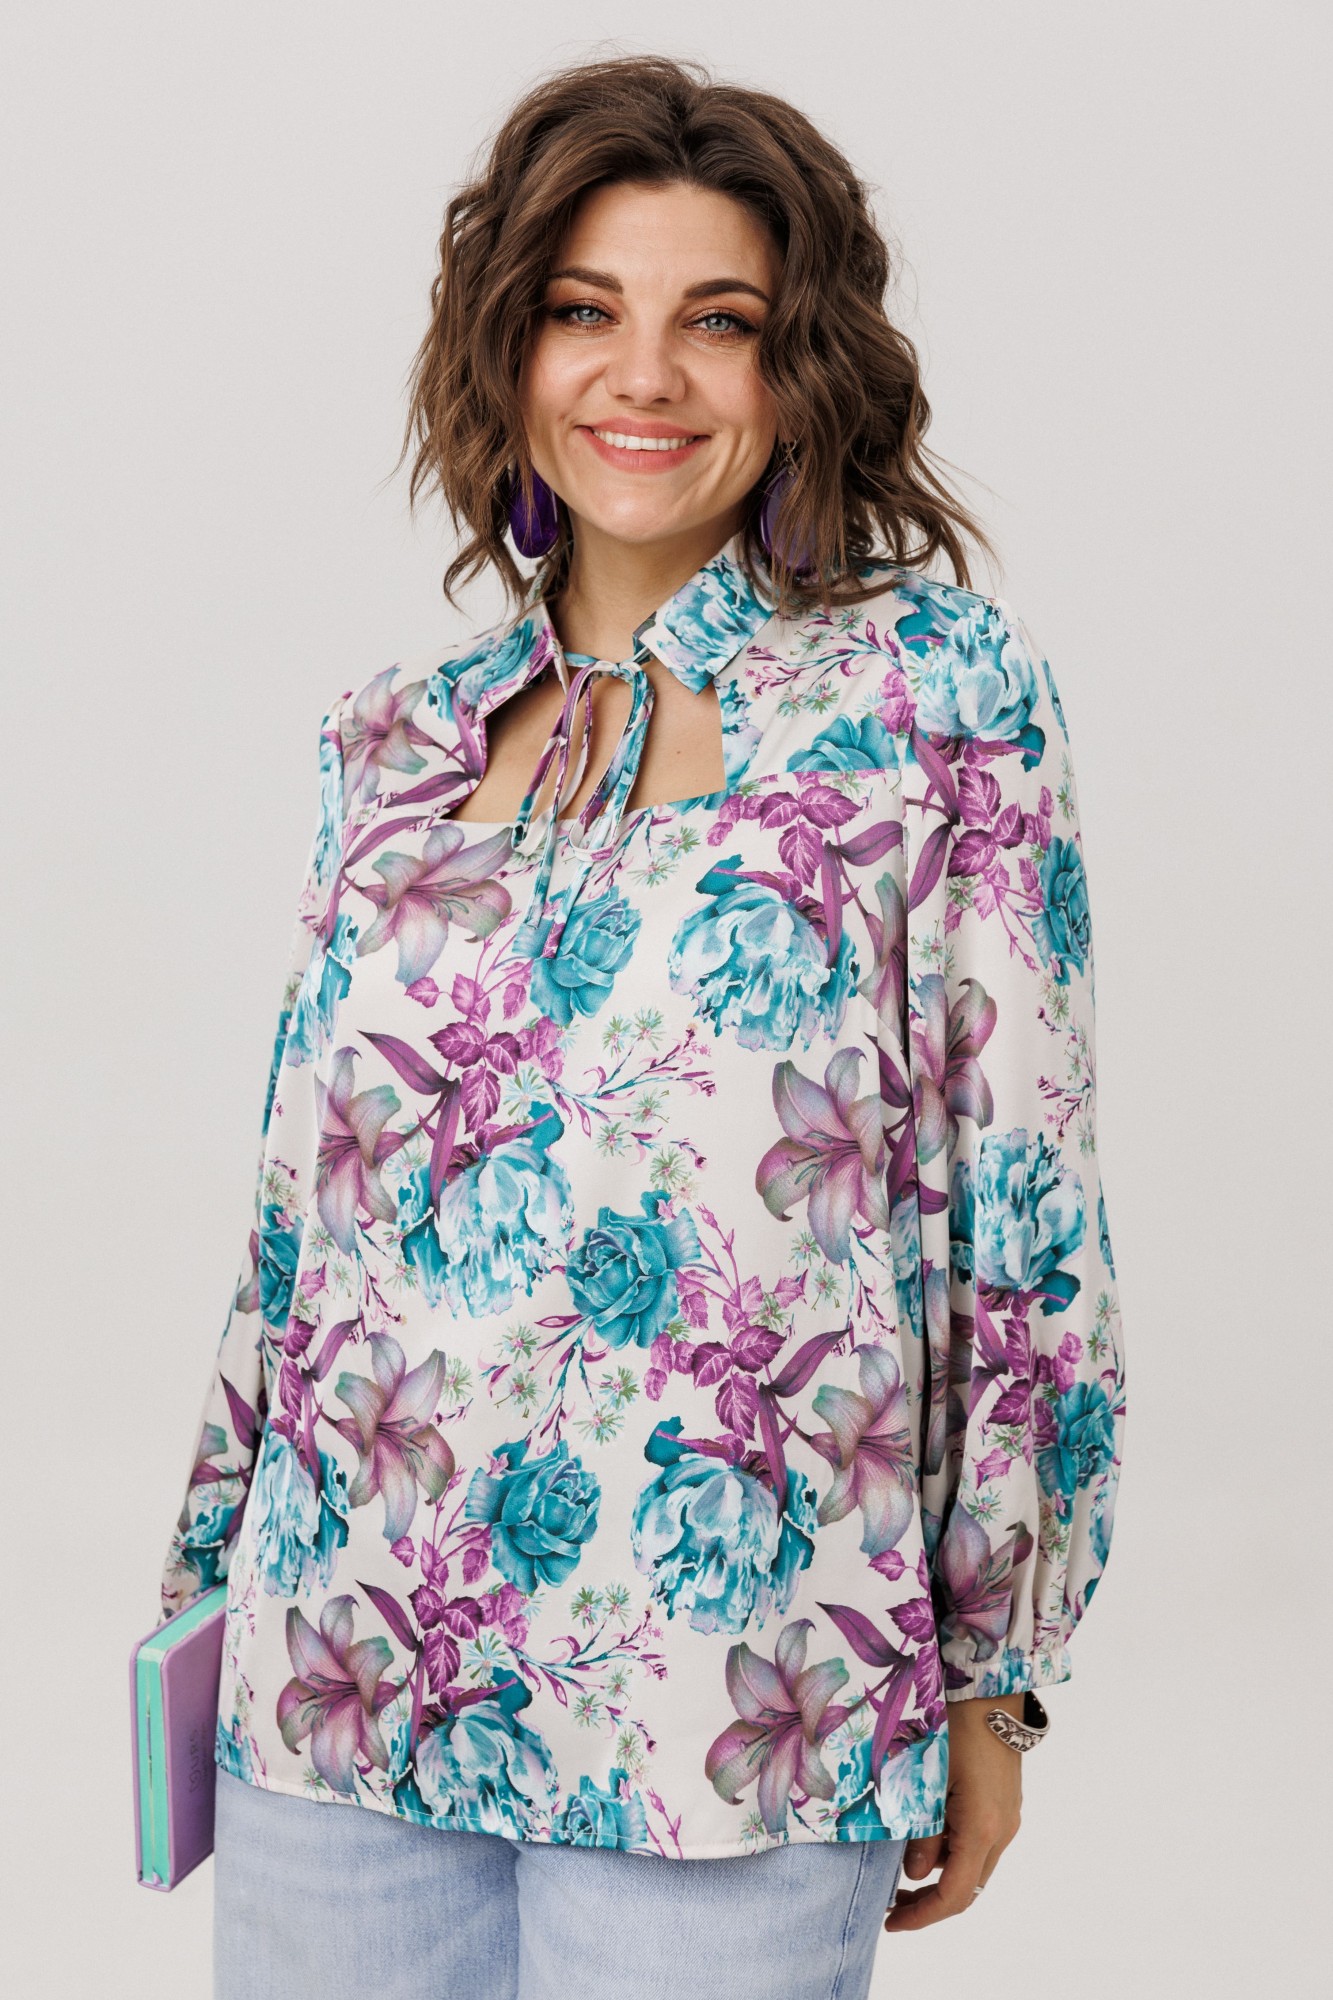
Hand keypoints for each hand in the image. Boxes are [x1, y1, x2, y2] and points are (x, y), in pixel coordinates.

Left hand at [881, 1693, 1024, 1931]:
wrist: (990, 1692)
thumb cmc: (954, 1728)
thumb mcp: (927, 1780)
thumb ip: (921, 1831)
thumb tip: (914, 1875)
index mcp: (982, 1829)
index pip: (955, 1894)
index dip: (922, 1916)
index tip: (892, 1922)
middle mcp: (1002, 1831)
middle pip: (968, 1887)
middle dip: (930, 1902)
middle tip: (893, 1905)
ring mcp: (1007, 1818)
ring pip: (973, 1865)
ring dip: (940, 1874)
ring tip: (902, 1862)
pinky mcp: (1005, 1805)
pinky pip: (979, 1842)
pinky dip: (952, 1850)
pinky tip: (927, 1834)